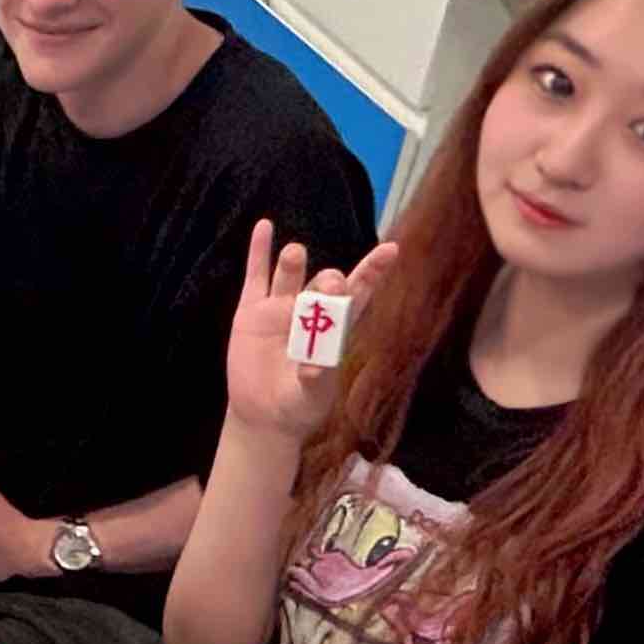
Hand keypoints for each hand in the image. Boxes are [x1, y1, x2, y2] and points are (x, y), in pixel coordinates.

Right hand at [222, 226, 397, 445]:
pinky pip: (256, 276)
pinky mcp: (252, 312)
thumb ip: (317, 377)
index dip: (372, 272)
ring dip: (294, 262)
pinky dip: (259, 251)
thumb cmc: (299, 407)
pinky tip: (264, 226)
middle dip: (328, 282)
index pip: (358, 295)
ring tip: (296, 252)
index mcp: (334, 330)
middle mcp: (311, 313)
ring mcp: (281, 309)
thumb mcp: (312, 397)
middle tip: (329, 286)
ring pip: (291, 276)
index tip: (390, 250)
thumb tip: (317, 363)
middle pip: (324, 285)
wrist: (263, 417)